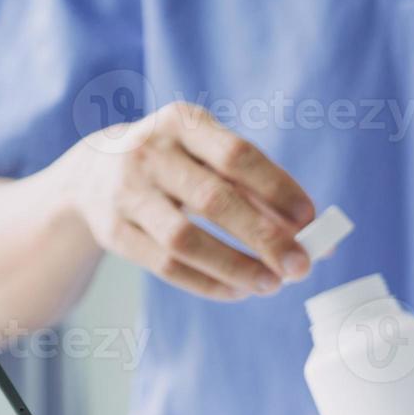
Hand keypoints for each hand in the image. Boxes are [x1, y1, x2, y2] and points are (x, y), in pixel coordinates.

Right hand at [60, 101, 314, 299]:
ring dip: (235, 267)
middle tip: (301, 266)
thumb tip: (320, 242)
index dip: (277, 188)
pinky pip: (164, 266)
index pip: (236, 154)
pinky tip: (237, 291)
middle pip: (213, 200)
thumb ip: (263, 195)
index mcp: (183, 123)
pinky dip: (207, 283)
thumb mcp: (212, 160)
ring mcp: (125, 192)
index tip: (310, 220)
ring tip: (271, 284)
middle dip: (264, 237)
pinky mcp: (112, 231)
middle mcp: (149, 152)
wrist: (93, 172)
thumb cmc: (180, 167)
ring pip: (184, 240)